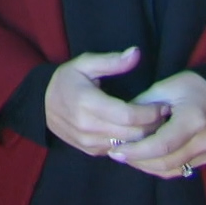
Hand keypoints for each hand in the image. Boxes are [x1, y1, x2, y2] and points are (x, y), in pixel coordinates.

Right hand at [43, 47, 170, 155]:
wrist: (41, 104)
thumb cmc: (66, 80)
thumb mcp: (85, 63)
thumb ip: (112, 61)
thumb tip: (136, 53)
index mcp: (87, 103)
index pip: (128, 115)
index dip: (151, 112)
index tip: (164, 106)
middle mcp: (87, 126)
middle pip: (132, 134)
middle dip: (153, 126)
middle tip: (164, 115)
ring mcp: (87, 141)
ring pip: (127, 146)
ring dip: (144, 136)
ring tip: (154, 123)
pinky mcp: (90, 150)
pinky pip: (118, 151)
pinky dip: (131, 144)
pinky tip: (137, 131)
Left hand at [106, 71, 205, 178]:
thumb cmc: (190, 86)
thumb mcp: (163, 89)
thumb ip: (141, 109)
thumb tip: (118, 127)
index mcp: (194, 119)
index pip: (161, 145)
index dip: (135, 151)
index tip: (115, 150)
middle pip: (165, 162)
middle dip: (137, 160)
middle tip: (116, 153)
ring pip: (172, 170)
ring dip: (146, 166)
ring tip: (128, 156)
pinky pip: (181, 169)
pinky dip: (160, 167)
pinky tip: (145, 158)